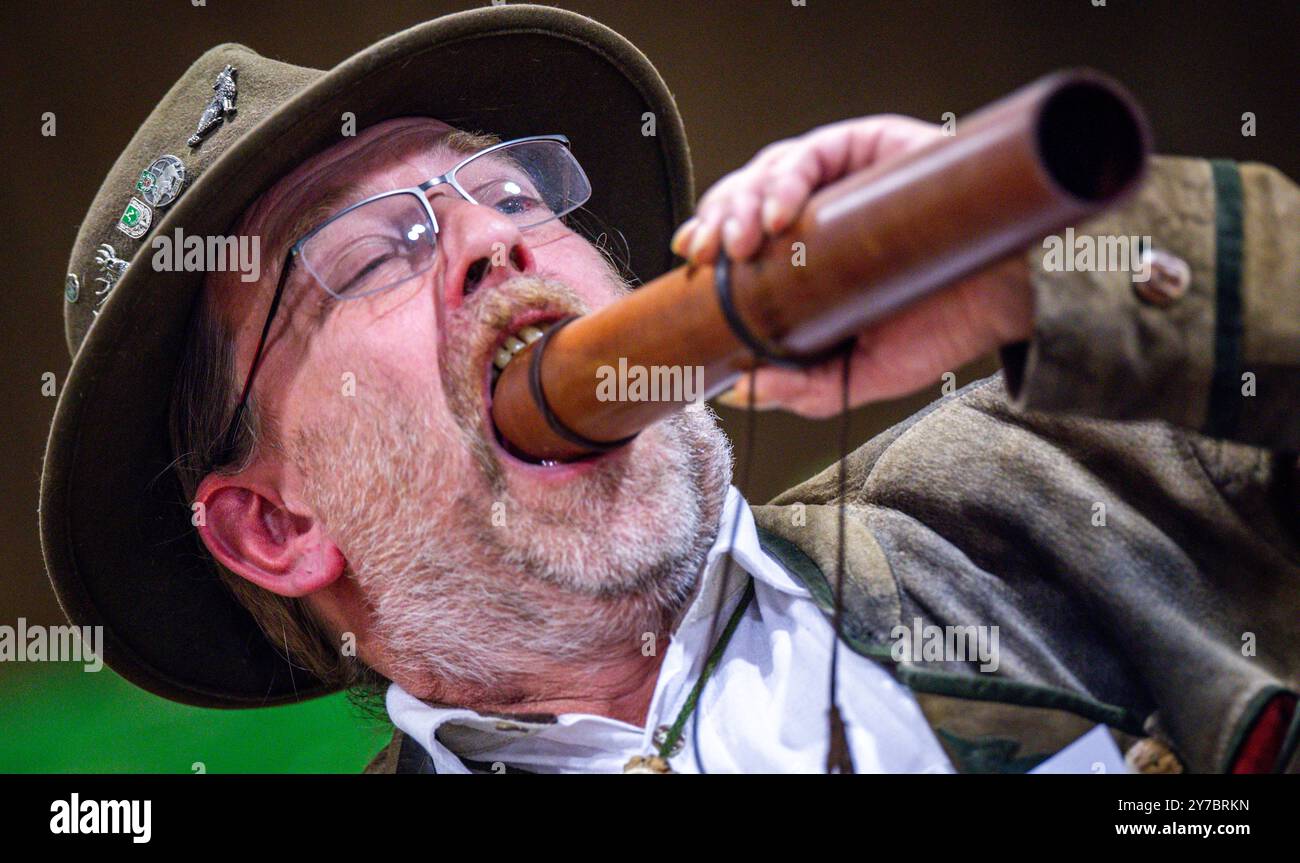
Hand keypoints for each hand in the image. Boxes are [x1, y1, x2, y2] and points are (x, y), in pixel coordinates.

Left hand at [673, 115, 1034, 417]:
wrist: (1006, 304)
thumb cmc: (941, 329)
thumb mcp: (857, 374)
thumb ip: (800, 387)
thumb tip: (739, 391)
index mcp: (807, 254)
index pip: (741, 236)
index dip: (709, 240)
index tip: (688, 262)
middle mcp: (821, 209)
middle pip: (745, 197)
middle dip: (717, 222)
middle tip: (708, 254)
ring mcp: (845, 175)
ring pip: (769, 168)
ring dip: (744, 201)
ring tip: (743, 242)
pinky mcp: (871, 145)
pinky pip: (814, 151)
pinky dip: (788, 178)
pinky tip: (782, 213)